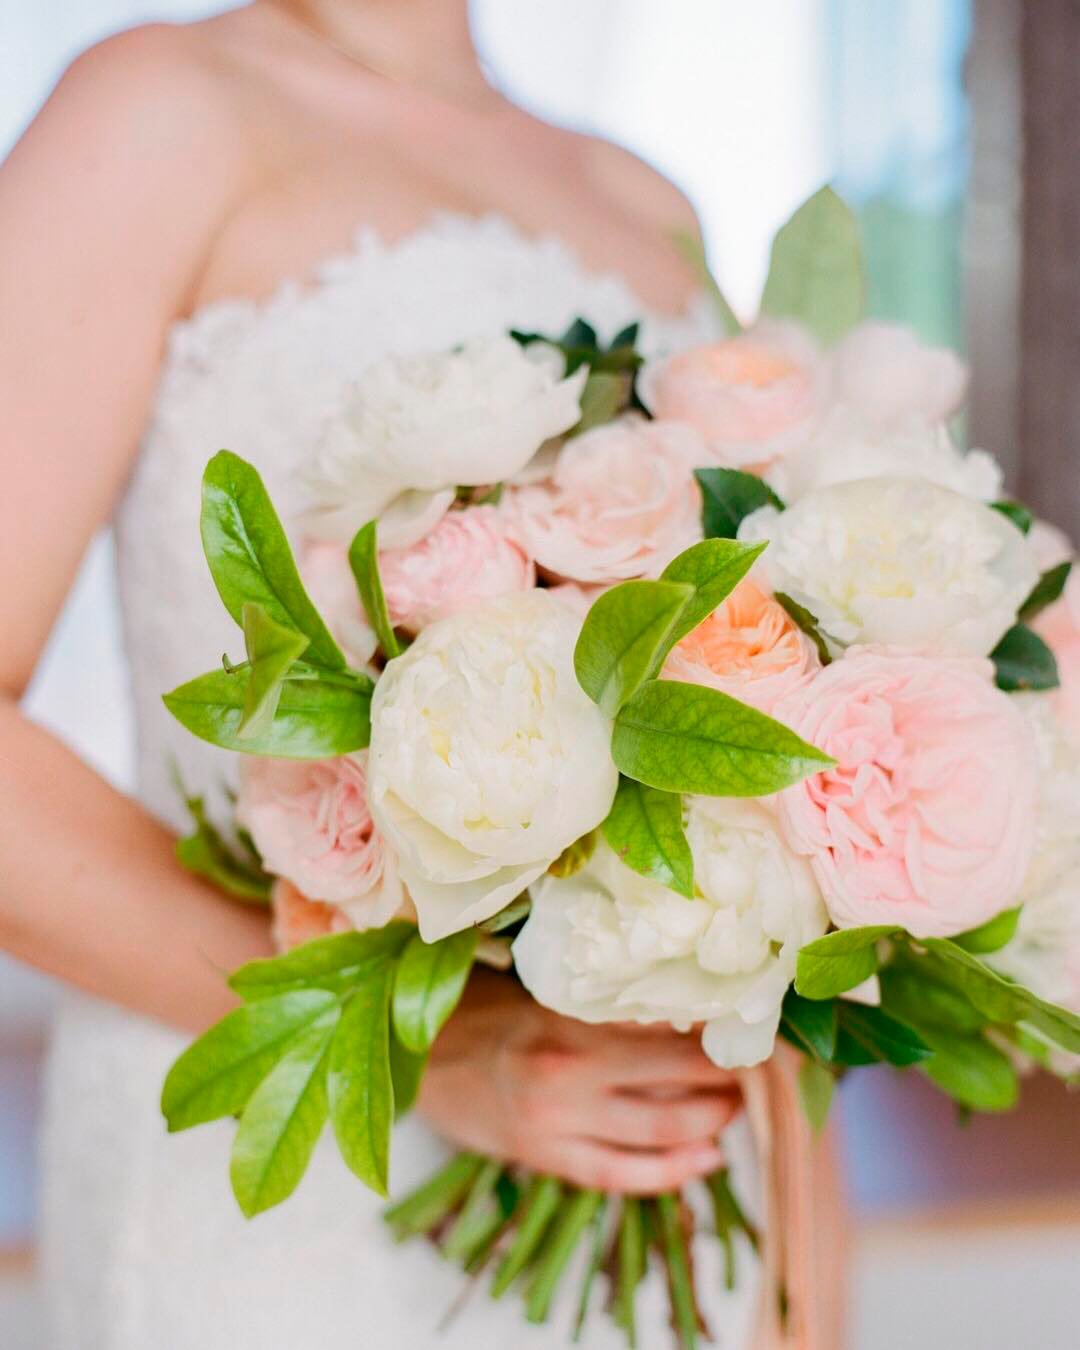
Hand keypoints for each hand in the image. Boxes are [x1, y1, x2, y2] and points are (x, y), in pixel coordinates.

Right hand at [418, 969, 740, 1193]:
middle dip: (726, 1074)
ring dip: (711, 1120)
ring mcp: (557, 1121)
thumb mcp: (541, 987)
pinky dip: (672, 1171)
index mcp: (568, 1015)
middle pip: (677, 1077)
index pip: (665, 1024)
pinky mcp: (547, 1156)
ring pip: (660, 1129)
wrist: (418, 1058)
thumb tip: (685, 1001)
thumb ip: (603, 999)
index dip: (715, 1028)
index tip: (748, 1020)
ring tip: (734, 1106)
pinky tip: (706, 1159)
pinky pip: (622, 1174)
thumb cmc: (485, 1009)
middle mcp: (568, 1070)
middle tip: (753, 1063)